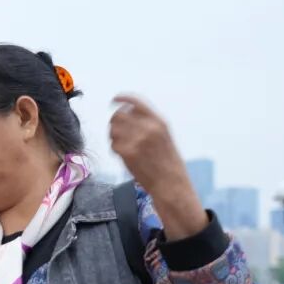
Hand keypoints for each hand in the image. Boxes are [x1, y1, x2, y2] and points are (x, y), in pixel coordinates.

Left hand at [110, 95, 207, 239]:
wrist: (170, 183)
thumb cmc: (168, 164)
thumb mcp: (164, 137)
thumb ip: (149, 125)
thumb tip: (128, 116)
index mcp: (159, 122)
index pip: (137, 103)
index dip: (123, 99)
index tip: (114, 100)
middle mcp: (149, 128)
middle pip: (119, 115)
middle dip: (114, 121)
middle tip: (116, 130)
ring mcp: (138, 140)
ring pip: (113, 129)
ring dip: (113, 135)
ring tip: (121, 144)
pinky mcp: (128, 153)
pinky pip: (113, 144)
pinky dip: (114, 148)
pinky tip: (122, 154)